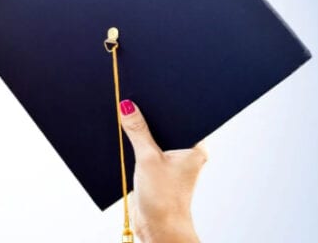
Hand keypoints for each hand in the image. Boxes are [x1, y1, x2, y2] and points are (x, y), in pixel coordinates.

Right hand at [121, 100, 204, 242]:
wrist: (159, 228)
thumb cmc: (164, 198)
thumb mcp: (148, 159)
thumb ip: (138, 131)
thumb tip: (127, 107)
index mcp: (195, 146)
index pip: (180, 115)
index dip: (164, 102)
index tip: (147, 89)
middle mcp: (185, 152)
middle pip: (164, 125)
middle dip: (148, 116)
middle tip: (132, 102)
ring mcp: (171, 161)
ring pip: (153, 137)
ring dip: (139, 132)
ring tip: (125, 120)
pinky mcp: (156, 169)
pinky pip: (144, 149)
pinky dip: (134, 145)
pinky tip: (122, 139)